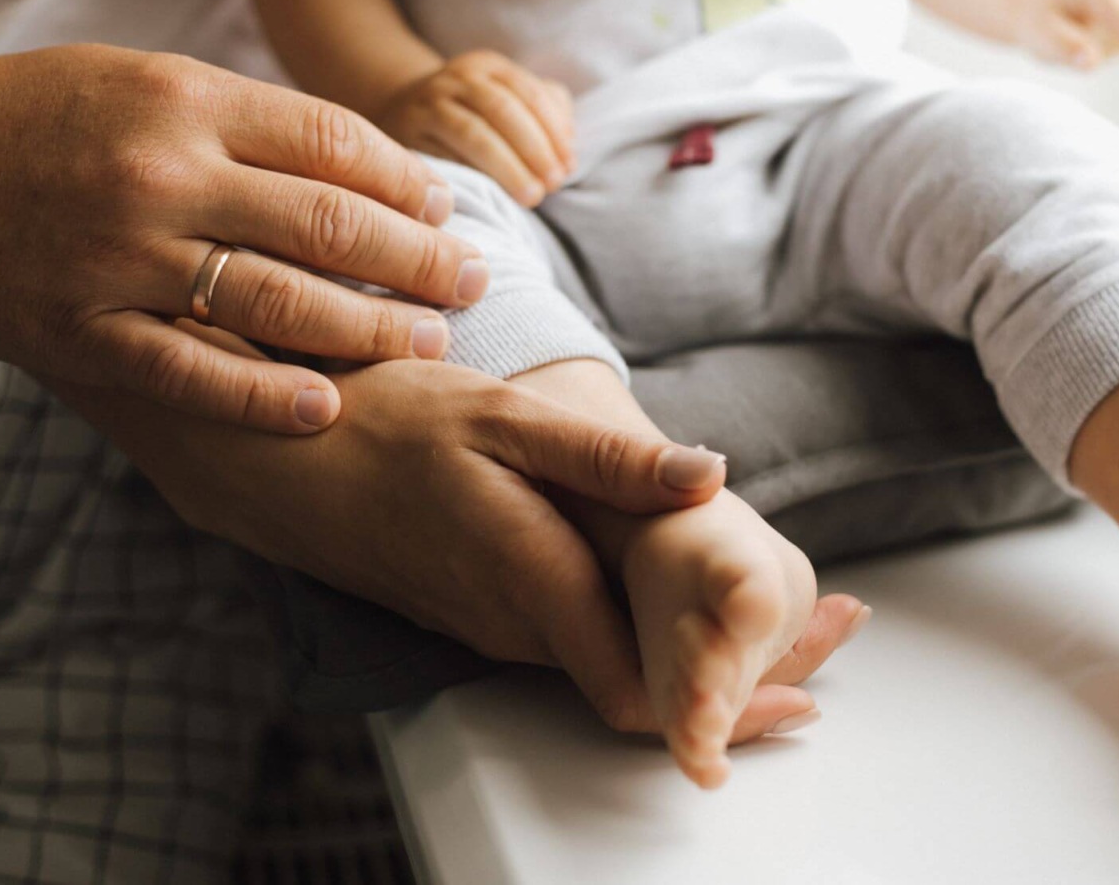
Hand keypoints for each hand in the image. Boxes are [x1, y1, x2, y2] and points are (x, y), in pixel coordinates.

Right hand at [0, 44, 489, 433]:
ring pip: (281, 302)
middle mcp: (163, 176)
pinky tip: (328, 407)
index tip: (445, 209)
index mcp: (184, 101)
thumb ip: (245, 121)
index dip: (407, 183)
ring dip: (373, 328)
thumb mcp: (142, 82)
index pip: (336, 145)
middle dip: (422, 259)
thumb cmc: (37, 116)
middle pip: (332, 225)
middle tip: (474, 282)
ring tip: (430, 341)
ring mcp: (120, 259)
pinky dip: (266, 396)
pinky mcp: (80, 332)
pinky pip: (193, 373)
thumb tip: (364, 168)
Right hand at [65, 356, 860, 739]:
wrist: (280, 457)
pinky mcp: (486, 614)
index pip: (647, 691)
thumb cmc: (389, 425)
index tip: (812, 679)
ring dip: (706, 660)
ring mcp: (499, 627)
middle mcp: (519, 627)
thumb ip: (608, 460)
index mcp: (535, 582)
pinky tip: (692, 604)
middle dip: (749, 680)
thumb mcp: (504, 418)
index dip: (734, 700)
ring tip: (796, 621)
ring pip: (619, 670)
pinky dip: (652, 638)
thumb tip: (711, 474)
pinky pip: (584, 646)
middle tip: (839, 636)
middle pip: (648, 691)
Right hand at [375, 50, 575, 207]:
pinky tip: (494, 196)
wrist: (405, 111)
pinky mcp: (408, 135)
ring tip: (531, 196)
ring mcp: (429, 105)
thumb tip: (567, 146)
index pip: (529, 94)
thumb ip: (546, 112)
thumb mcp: (509, 101)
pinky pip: (444, 158)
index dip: (554, 132)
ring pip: (473, 134)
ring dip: (508, 168)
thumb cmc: (476, 116)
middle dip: (534, 149)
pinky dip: (474, 178)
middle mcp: (457, 79)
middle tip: (553, 184)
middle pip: (502, 110)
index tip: (569, 167)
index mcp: (488, 66)